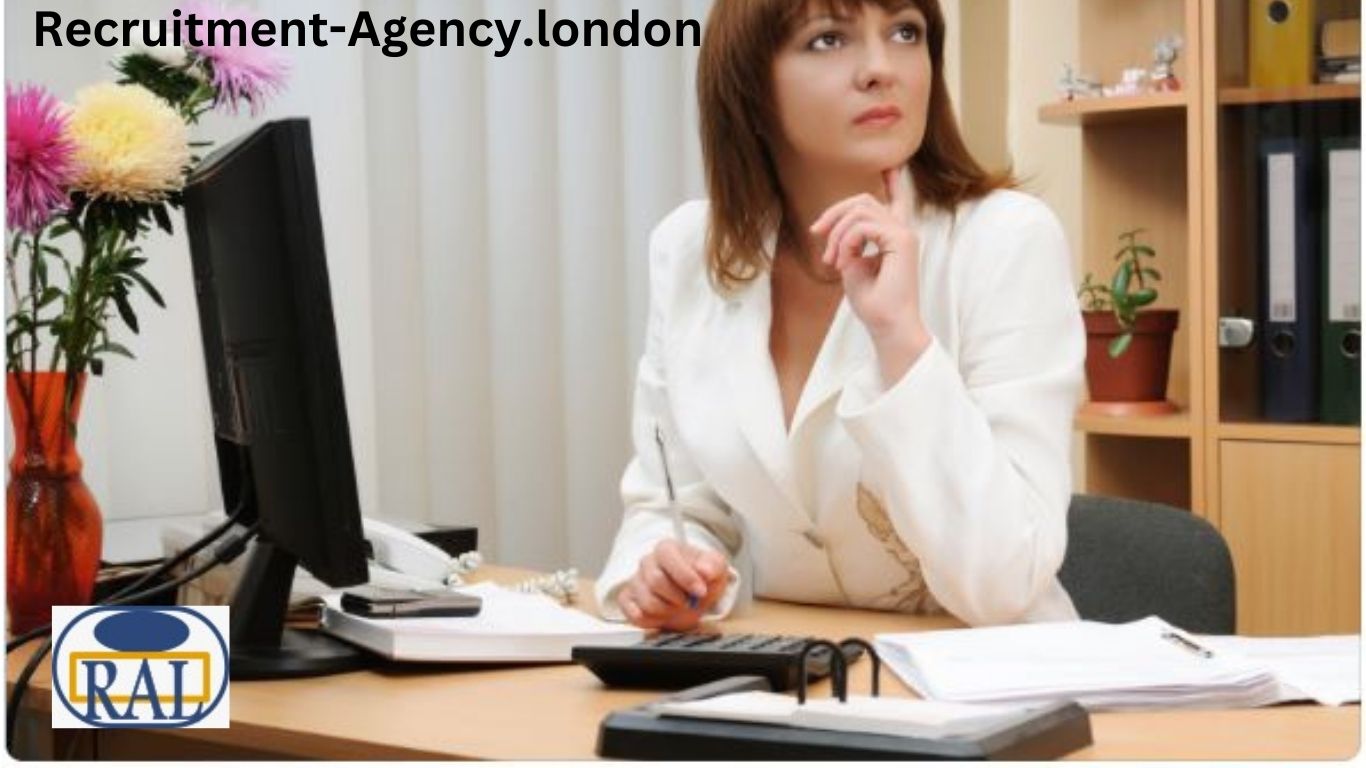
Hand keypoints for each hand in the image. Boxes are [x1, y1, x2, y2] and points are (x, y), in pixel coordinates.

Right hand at [616, 539, 728, 630]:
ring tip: (677, 607)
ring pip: (647, 602)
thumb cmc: (702, 580)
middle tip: (689, 602)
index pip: (668, 557)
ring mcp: (635, 581)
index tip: (701, 591)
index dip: (685, 576)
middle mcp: (647, 562)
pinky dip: (653, 621)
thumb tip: (705, 570)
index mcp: (667, 549)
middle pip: (655, 581)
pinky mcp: (628, 600)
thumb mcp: (717, 569)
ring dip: (668, 611)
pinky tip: (663, 615)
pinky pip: (635, 615)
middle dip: (678, 598)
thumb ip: (713, 565)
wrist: (694, 598)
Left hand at [810, 166, 931, 382]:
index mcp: (894, 237)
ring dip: (837, 233)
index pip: (897, 202)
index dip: (894, 183)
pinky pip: (863, 226)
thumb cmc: (872, 303)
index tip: (892, 166)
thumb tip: (842, 230)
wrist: (888, 326)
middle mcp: (902, 231)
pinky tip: (843, 263)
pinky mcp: (902, 240)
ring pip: (860, 210)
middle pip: (863, 200)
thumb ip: (849, 243)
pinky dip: (846, 242)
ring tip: (832, 261)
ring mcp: (904, 234)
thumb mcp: (853, 266)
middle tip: (816, 233)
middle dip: (834, 212)